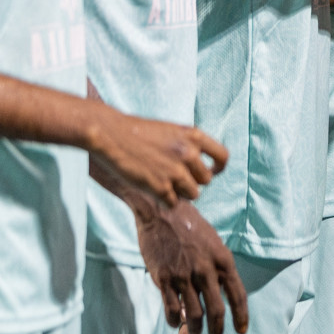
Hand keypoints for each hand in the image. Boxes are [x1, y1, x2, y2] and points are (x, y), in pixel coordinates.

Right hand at [87, 105, 227, 206]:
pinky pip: (173, 204)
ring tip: (165, 184)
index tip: (212, 172)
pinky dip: (165, 201)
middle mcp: (189, 153)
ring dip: (181, 193)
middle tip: (176, 179)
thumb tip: (199, 163)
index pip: (222, 156)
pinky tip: (154, 192)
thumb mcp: (170, 130)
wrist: (111, 134)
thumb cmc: (137, 131)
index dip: (218, 168)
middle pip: (205, 180)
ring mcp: (175, 172)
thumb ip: (187, 144)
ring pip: (193, 194)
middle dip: (193, 181)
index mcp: (194, 136)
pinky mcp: (160, 187)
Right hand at [133, 197, 248, 333]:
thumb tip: (220, 289)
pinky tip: (175, 322)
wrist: (163, 211)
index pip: (238, 295)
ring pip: (194, 315)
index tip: (241, 330)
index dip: (241, 316)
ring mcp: (185, 276)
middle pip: (217, 310)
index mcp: (223, 260)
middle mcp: (206, 270)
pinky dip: (174, 320)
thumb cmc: (190, 226)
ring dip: (196, 330)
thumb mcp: (214, 242)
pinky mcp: (165, 279)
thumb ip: (218, 266)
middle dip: (219, 329)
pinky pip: (172, 309)